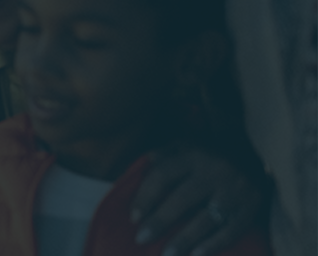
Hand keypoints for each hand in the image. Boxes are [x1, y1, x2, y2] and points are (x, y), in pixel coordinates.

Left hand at [132, 146, 268, 255]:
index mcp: (194, 155)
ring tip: (166, 254)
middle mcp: (215, 172)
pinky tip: (196, 255)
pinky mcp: (250, 210)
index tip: (133, 218)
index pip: (163, 175)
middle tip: (141, 239)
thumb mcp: (188, 146)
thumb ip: (165, 153)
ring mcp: (235, 192)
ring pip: (206, 218)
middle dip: (160, 221)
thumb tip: (144, 163)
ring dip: (184, 239)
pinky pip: (230, 231)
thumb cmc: (211, 157)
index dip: (146, 197)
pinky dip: (213, 245)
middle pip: (182, 198)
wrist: (257, 160)